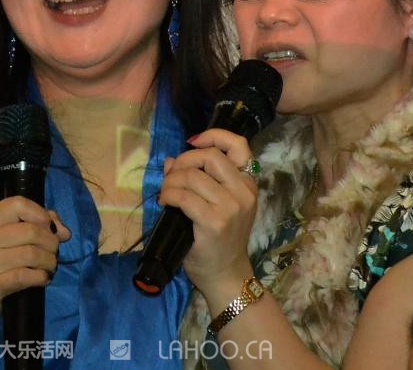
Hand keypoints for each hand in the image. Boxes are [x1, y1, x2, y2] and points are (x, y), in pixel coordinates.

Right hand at [0, 197, 72, 321]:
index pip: (17, 204)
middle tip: (52, 252)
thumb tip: (64, 232)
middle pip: (30, 231)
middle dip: (50, 242)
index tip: (49, 227)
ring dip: (49, 261)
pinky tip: (42, 278)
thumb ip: (36, 224)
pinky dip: (41, 276)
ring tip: (49, 266)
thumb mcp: (5, 236)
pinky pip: (26, 276)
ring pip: (32, 254)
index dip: (40, 214)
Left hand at [157, 129, 257, 297]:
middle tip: (173, 176)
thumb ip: (199, 179)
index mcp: (248, 185)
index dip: (214, 136)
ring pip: (192, 176)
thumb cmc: (220, 240)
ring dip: (171, 181)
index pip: (239, 145)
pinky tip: (165, 202)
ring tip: (166, 193)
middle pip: (210, 156)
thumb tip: (172, 160)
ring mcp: (230, 207)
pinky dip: (169, 195)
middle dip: (185, 160)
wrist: (226, 275)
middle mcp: (243, 192)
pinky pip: (184, 197)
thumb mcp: (219, 206)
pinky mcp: (214, 222)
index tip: (193, 142)